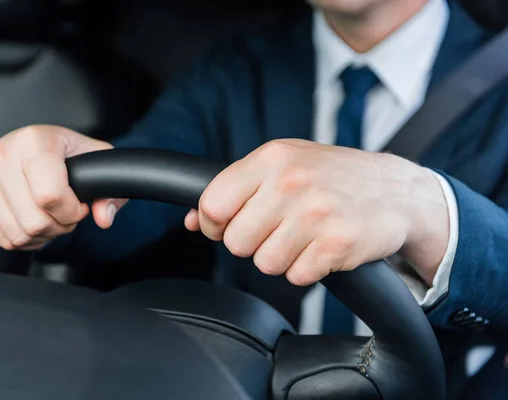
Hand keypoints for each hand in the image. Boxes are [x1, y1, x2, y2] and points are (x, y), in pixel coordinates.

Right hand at [0, 125, 127, 250]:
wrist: (40, 147)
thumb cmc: (69, 155)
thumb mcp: (100, 164)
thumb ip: (111, 192)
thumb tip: (103, 217)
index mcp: (34, 141)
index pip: (50, 196)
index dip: (72, 211)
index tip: (80, 205)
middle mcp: (1, 154)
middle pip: (34, 221)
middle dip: (60, 226)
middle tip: (65, 212)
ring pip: (18, 234)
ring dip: (42, 235)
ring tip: (50, 215)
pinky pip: (1, 238)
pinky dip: (23, 239)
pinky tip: (32, 220)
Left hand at [185, 139, 449, 286]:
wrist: (397, 190)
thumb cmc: (333, 176)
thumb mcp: (283, 165)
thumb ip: (235, 187)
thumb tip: (191, 219)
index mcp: (272, 158)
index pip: (213, 203)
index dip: (214, 223)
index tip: (228, 226)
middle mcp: (291, 182)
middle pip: (236, 241)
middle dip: (252, 243)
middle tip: (278, 230)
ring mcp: (316, 213)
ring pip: (265, 263)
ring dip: (282, 258)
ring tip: (304, 236)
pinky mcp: (338, 244)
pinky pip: (297, 276)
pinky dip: (307, 269)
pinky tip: (322, 247)